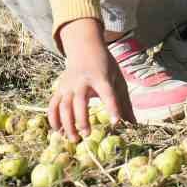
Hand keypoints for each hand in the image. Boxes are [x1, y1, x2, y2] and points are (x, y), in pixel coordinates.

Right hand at [51, 19, 133, 140]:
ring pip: (64, 106)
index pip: (107, 94)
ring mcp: (68, 85)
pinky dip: (53, 119)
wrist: (85, 48)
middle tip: (88, 135)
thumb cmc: (105, 66)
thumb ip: (124, 102)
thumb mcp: (118, 80)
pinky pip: (53, 105)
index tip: (116, 122)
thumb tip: (134, 124)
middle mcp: (82, 82)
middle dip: (82, 120)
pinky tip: (59, 132)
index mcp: (101, 78)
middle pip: (79, 102)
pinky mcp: (59, 89)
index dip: (112, 108)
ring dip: (67, 124)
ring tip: (74, 139)